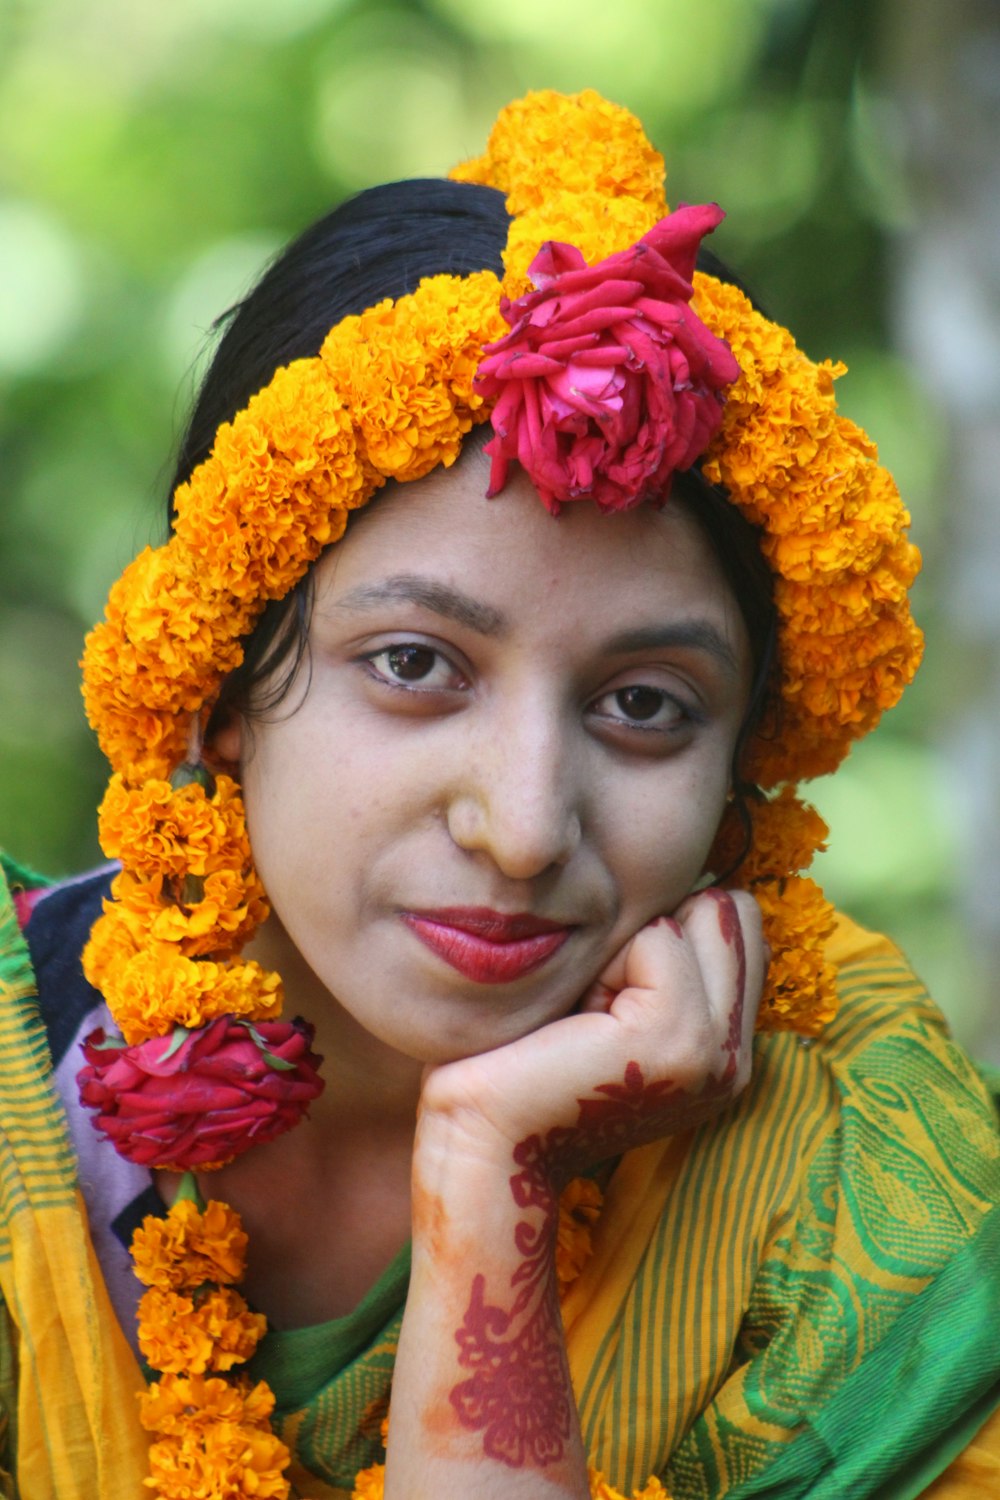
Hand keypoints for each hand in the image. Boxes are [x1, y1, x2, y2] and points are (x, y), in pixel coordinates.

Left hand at [418, 887, 765, 1174]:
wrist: (484, 1142)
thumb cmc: (524, 1064)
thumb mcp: (609, 1004)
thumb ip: (662, 960)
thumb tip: (691, 877)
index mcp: (729, 1052)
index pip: (738, 921)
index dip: (666, 932)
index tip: (608, 998)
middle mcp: (738, 1058)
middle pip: (730, 909)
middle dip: (656, 932)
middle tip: (596, 1006)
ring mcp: (716, 1053)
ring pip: (699, 914)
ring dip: (628, 949)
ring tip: (585, 1017)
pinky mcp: (678, 1038)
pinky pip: (660, 937)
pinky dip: (608, 962)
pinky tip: (576, 1024)